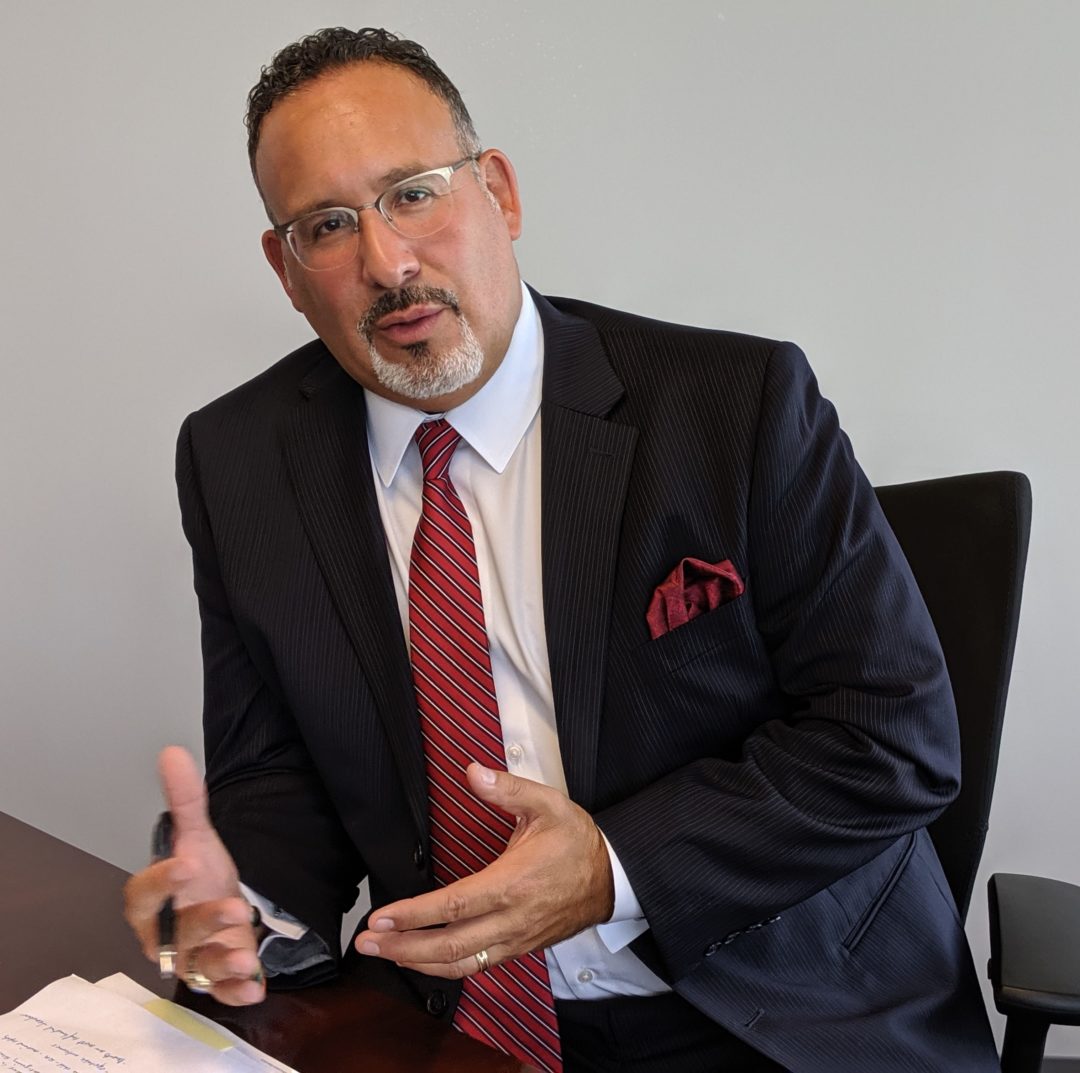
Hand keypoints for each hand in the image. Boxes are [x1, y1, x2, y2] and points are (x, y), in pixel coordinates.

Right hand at [123, 746, 265, 1005]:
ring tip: (247, 953)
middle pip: (174, 934)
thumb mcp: (198, 837)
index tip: (185, 864)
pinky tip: (256, 984)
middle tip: (233, 906)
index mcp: (153, 903)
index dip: (160, 882)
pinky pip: (221, 993)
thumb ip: (186, 801)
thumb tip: (172, 753)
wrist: (224, 912)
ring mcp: (190, 961)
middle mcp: (165, 937)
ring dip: (221, 962)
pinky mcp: (216, 980)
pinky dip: (237, 992)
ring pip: (198, 966)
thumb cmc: (201, 879)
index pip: (142, 896)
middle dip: (202, 922)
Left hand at [353, 764, 614, 978]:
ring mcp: (516, 939)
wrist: (613, 877)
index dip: (413, 915)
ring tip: (384, 954)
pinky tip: (423, 960)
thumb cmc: (578, 841)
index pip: (454, 906)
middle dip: (402, 947)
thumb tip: (473, 773)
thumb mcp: (548, 804)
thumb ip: (508, 788)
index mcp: (513, 883)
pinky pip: (477, 966)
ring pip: (460, 964)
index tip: (380, 917)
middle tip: (366, 942)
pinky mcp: (519, 948)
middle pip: (449, 945)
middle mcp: (512, 919)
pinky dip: (444, 968)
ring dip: (417, 962)